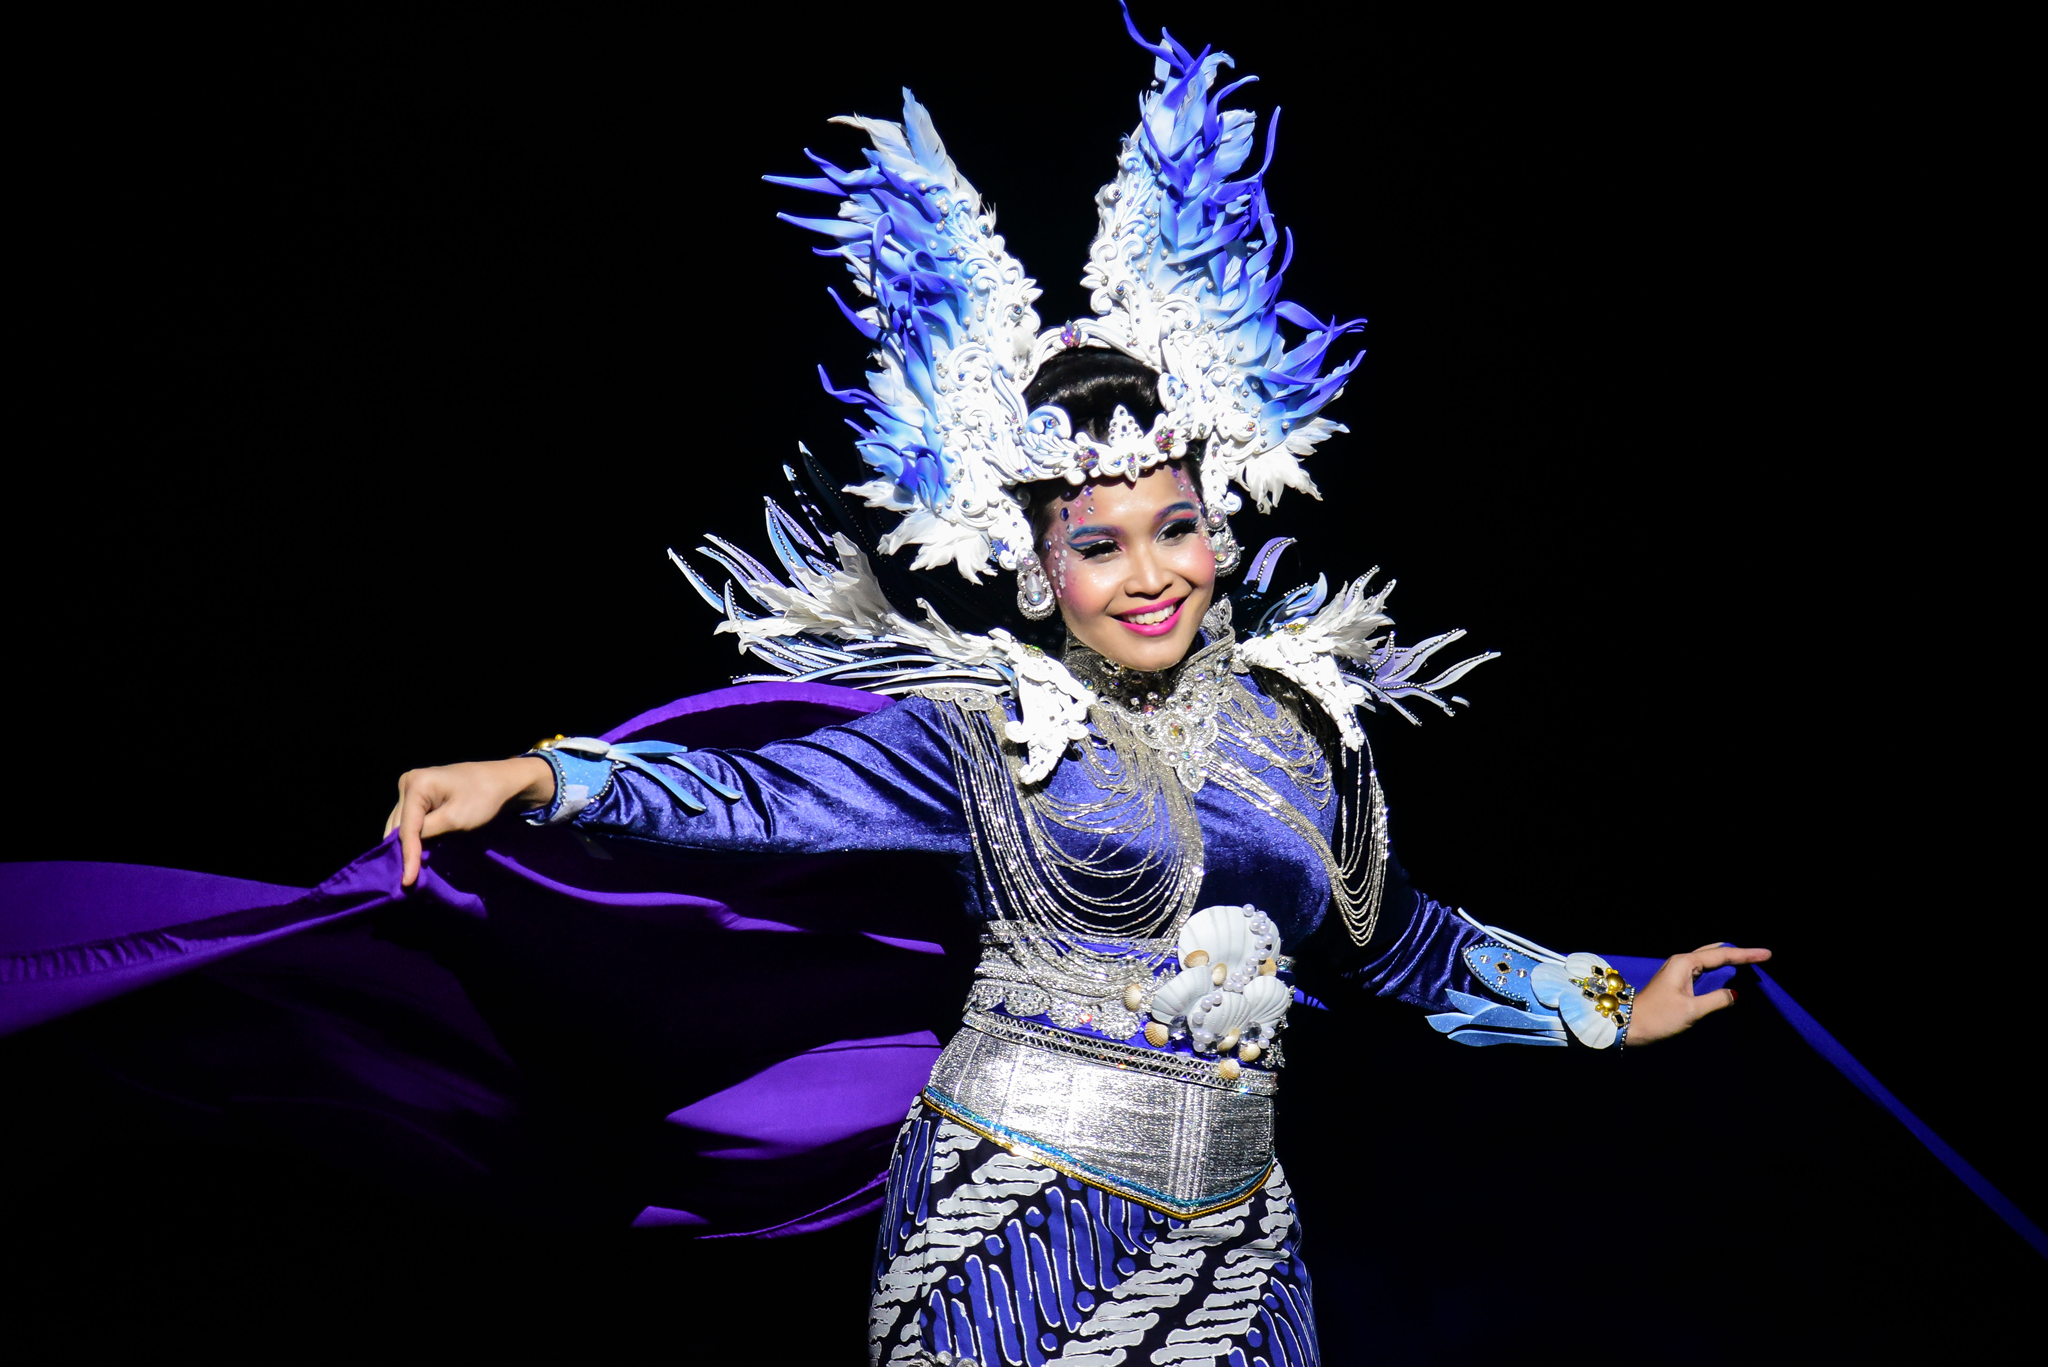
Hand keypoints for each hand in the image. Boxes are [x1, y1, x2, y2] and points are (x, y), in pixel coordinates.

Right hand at [382, 757, 555, 887]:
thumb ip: (427, 833)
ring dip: (405, 845)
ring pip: (400, 823)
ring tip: (408, 871)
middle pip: (398, 825)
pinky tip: (414, 853)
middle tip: (407, 880)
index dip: (407, 856)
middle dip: (403, 851)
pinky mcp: (418, 793)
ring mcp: (411, 786)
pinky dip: (412, 836)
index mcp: (416, 784)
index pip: (406, 828)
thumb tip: (406, 849)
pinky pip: (409, 819)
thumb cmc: (484, 797)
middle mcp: (408, 782)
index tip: (408, 881)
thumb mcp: (456, 819)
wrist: (502, 780)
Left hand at [1625, 943, 1771, 1045]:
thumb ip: (1717, 1000)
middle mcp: (1680, 962)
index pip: (1722, 955)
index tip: (1768, 954)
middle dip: (1738, 953)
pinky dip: (1717, 970)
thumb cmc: (1658, 1018)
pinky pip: (1702, 970)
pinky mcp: (1676, 982)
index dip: (1746, 955)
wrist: (1629, 1025)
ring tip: (1749, 961)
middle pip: (1715, 952)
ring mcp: (1677, 971)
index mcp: (1685, 963)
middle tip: (1761, 956)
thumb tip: (1735, 994)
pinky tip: (1726, 973)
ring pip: (1708, 960)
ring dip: (1728, 960)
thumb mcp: (1692, 1010)